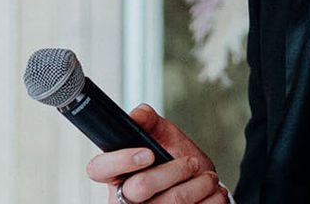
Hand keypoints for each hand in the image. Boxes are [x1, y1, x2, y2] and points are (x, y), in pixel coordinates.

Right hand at [85, 104, 227, 203]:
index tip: (148, 153)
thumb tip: (137, 114)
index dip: (120, 160)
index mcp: (118, 175)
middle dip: (176, 170)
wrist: (201, 188)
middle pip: (140, 187)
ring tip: (207, 178)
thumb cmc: (178, 161)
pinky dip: (210, 200)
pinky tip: (210, 194)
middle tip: (191, 163)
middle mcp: (123, 200)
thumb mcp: (165, 137)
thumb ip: (150, 122)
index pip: (98, 169)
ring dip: (199, 185)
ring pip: (171, 202)